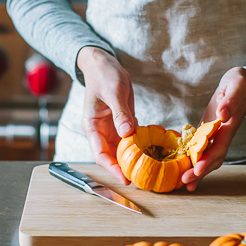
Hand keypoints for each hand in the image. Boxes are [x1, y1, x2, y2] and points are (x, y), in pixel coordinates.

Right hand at [77, 46, 136, 183]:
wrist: (105, 65)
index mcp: (92, 126)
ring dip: (134, 160)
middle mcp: (101, 132)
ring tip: (149, 171)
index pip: (100, 154)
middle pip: (112, 157)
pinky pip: (132, 140)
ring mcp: (112, 129)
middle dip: (125, 169)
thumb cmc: (104, 75)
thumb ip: (120, 113)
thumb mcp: (113, 92)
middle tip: (142, 180)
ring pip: (122, 151)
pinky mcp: (122, 124)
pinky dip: (141, 146)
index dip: (112, 168)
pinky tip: (153, 153)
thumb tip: (127, 133)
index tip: (124, 178)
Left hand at [182, 66, 245, 190]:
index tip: (197, 169)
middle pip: (213, 158)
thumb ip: (230, 101)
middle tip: (186, 182)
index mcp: (229, 127)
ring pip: (208, 157)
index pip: (219, 148)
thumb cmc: (239, 84)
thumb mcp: (236, 87)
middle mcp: (223, 135)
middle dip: (200, 172)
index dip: (208, 160)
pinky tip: (185, 169)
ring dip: (197, 171)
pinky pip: (202, 150)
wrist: (242, 84)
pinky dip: (194, 160)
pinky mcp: (208, 132)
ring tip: (186, 184)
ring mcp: (216, 135)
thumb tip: (222, 114)